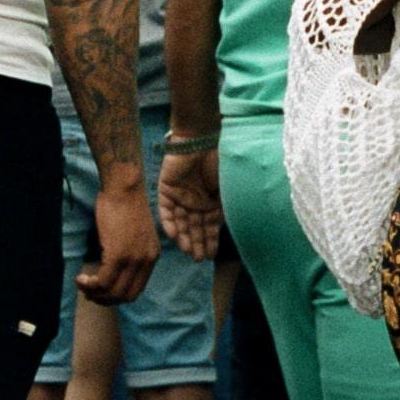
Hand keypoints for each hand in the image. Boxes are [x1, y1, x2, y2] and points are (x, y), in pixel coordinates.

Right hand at [79, 176, 159, 304]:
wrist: (124, 187)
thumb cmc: (124, 204)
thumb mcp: (133, 233)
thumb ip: (128, 252)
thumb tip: (110, 266)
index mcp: (151, 256)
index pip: (137, 289)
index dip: (117, 296)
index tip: (101, 292)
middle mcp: (146, 261)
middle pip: (126, 295)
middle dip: (106, 299)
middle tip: (89, 294)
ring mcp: (134, 259)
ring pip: (114, 291)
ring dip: (95, 294)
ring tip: (83, 285)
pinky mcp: (119, 254)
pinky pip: (103, 281)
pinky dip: (90, 285)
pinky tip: (81, 278)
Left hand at [157, 145, 221, 261]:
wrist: (201, 140)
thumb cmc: (221, 162)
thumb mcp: (228, 189)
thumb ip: (226, 208)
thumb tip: (234, 228)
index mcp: (212, 202)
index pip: (209, 227)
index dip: (210, 241)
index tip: (211, 256)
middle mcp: (196, 202)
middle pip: (194, 227)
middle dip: (197, 243)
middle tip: (198, 259)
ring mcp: (180, 196)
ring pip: (181, 222)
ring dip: (184, 237)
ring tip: (188, 252)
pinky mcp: (166, 189)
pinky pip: (166, 210)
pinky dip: (170, 223)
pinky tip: (174, 236)